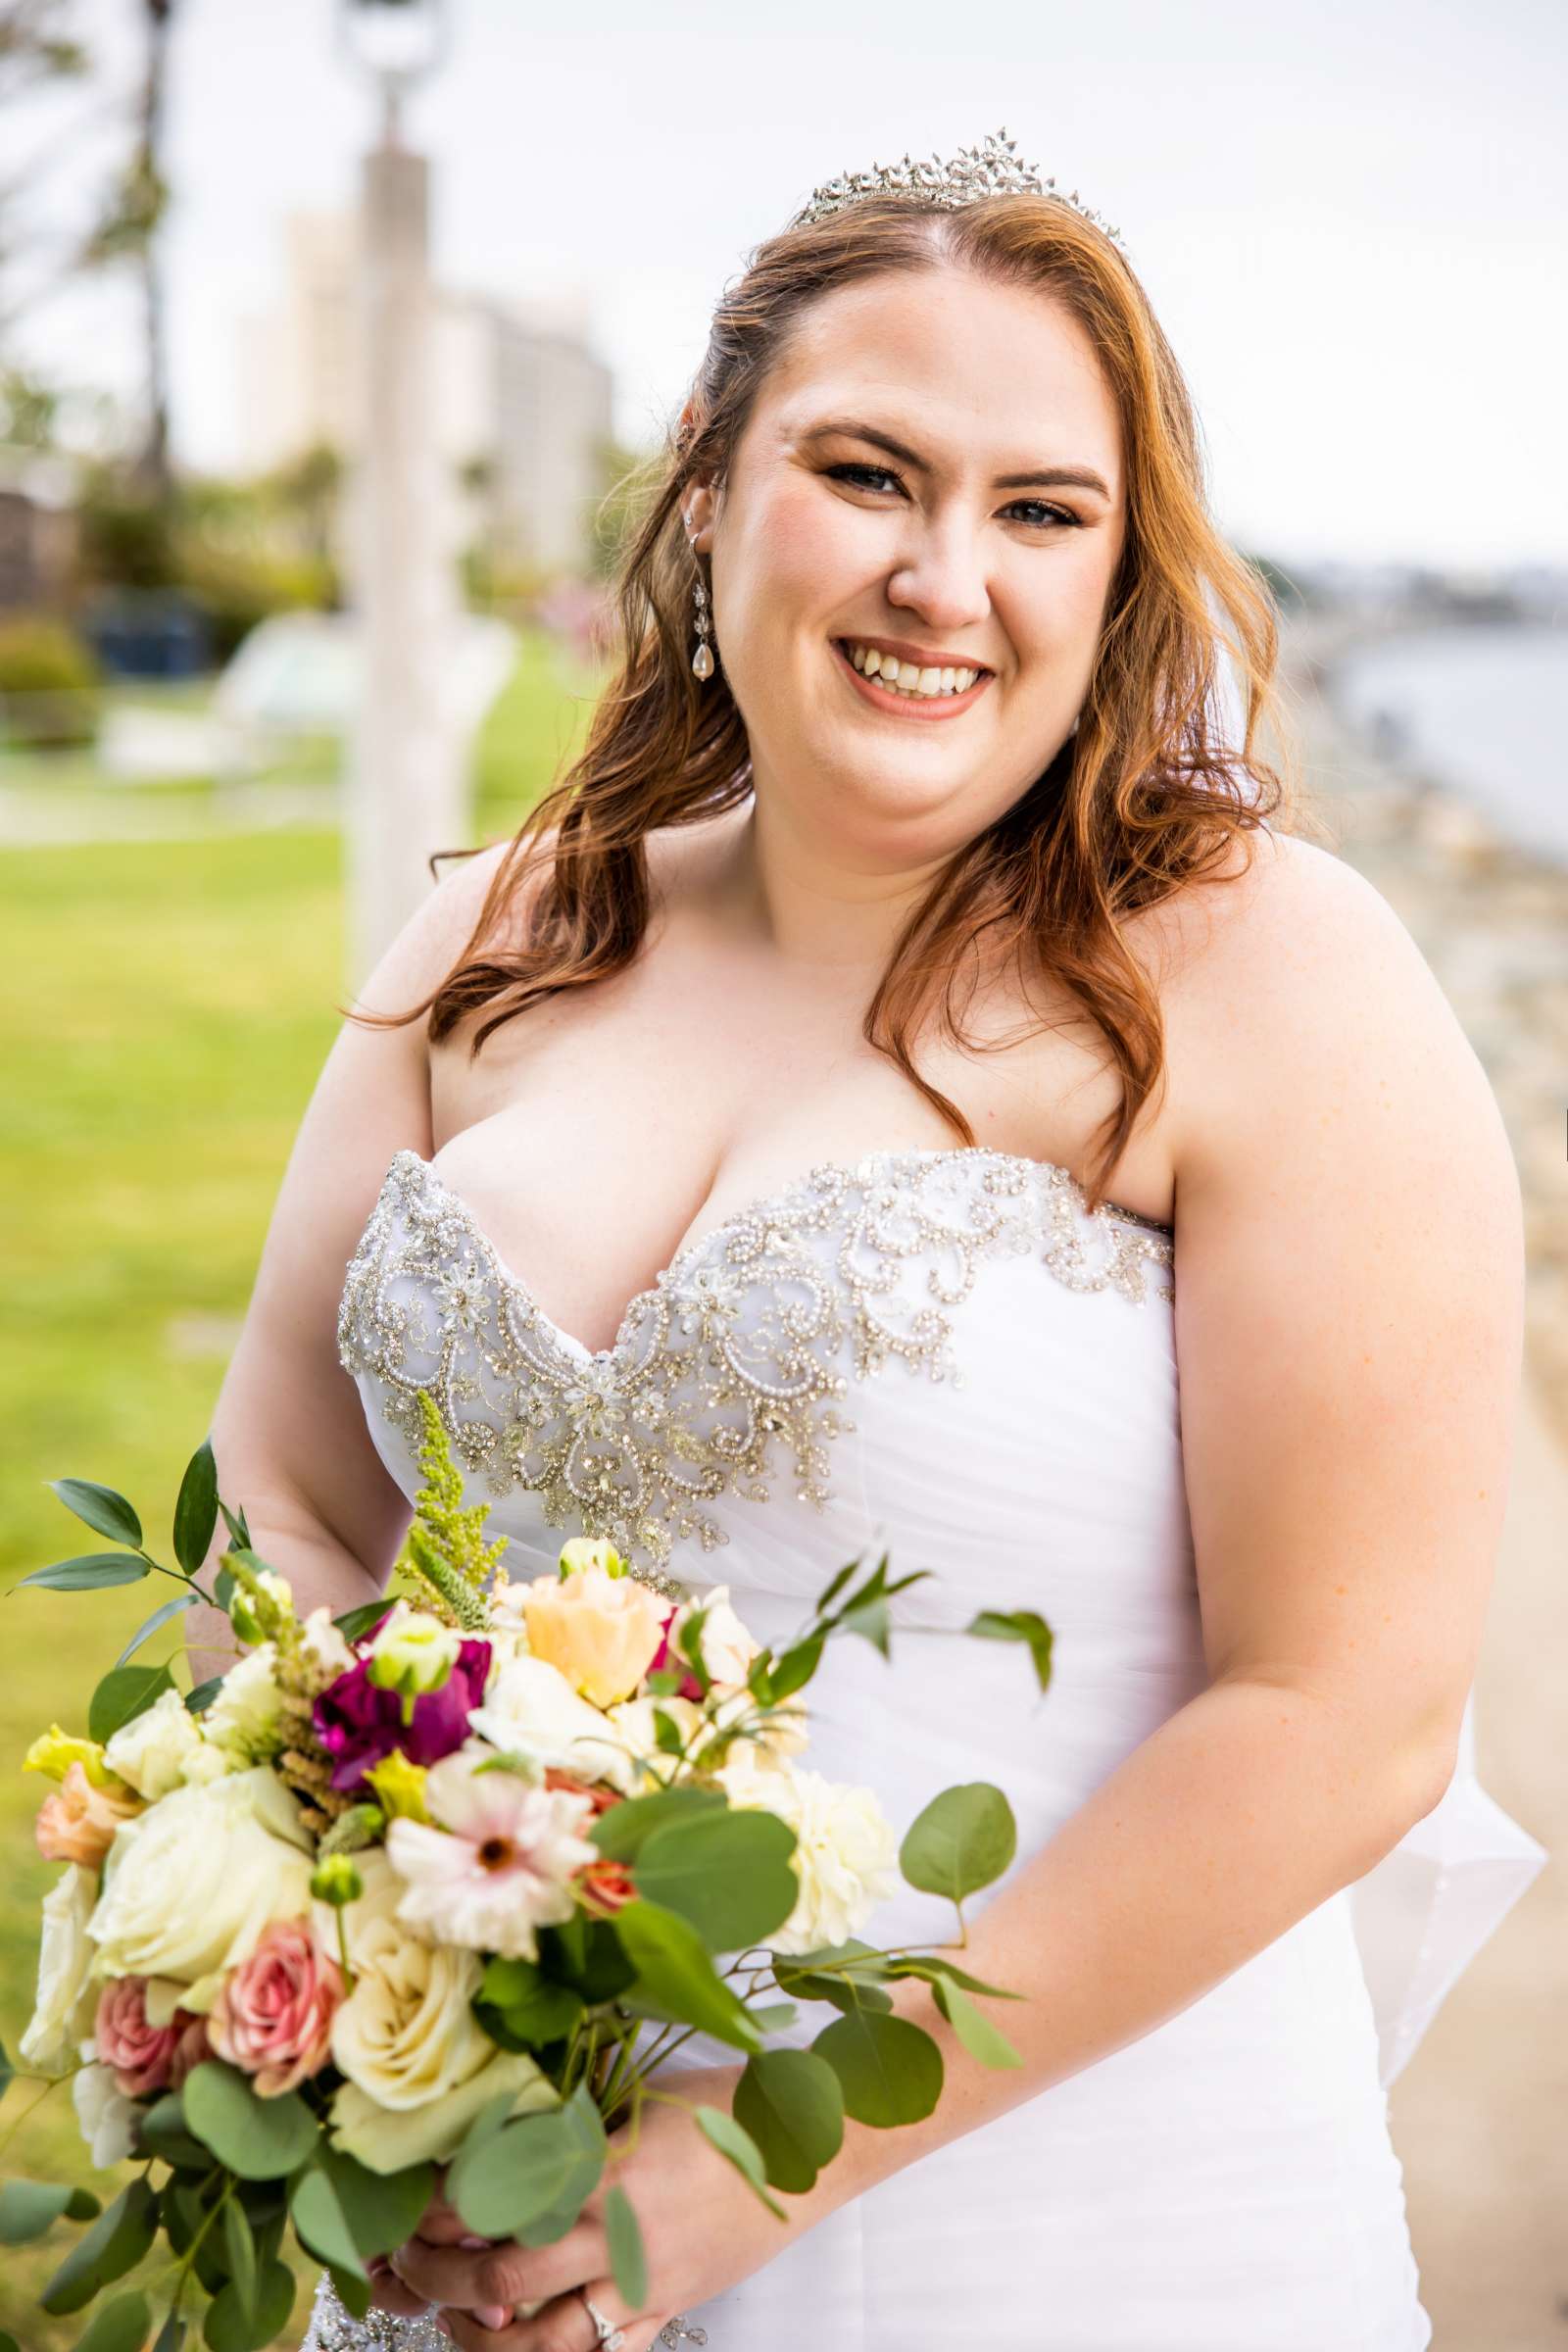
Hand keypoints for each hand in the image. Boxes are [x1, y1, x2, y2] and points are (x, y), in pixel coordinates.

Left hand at [388, 2061, 845, 2350]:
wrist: (808, 2146)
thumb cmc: (724, 2104)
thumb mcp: (637, 2095)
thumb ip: (568, 2120)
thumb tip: (492, 2125)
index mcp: (602, 2168)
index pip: (494, 2197)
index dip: (435, 2206)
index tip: (402, 2200)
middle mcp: (615, 2235)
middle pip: (501, 2279)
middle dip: (437, 2277)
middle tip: (403, 2261)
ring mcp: (642, 2284)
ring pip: (542, 2341)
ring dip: (482, 2335)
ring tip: (450, 2313)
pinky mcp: (666, 2309)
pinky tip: (522, 2339)